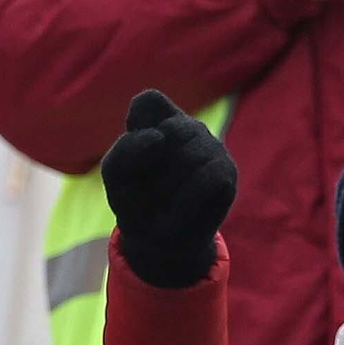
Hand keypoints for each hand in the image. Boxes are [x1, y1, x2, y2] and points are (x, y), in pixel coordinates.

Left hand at [100, 88, 236, 288]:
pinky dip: (186, 202)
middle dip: (151, 168)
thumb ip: (125, 149)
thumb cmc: (135, 200)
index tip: (133, 160)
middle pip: (168, 132)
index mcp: (158, 119)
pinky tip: (181, 210)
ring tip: (166, 200)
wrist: (156, 242)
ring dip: (168, 188)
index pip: (149, 102)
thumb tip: (158, 137)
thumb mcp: (116, 174)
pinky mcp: (227, 171)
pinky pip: (207, 179)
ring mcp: (212, 146)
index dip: (138, 130)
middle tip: (150, 188)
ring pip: (189, 156)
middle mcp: (188, 127)